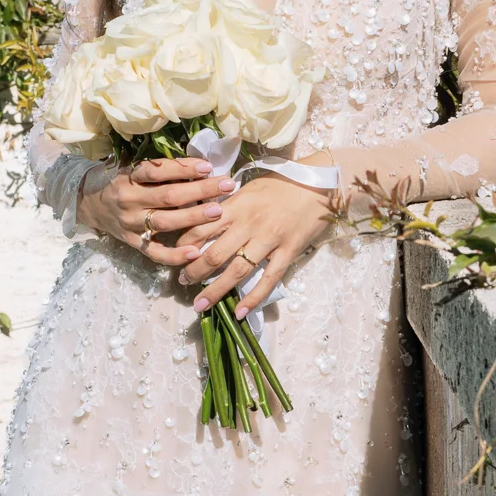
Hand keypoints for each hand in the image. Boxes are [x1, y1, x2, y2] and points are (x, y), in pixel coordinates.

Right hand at [75, 156, 237, 264]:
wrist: (89, 204)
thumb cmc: (120, 181)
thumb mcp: (133, 168)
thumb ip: (160, 169)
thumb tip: (199, 165)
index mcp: (129, 177)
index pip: (158, 171)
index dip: (184, 168)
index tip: (207, 166)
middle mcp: (129, 200)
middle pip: (168, 196)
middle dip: (200, 191)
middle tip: (226, 185)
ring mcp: (130, 223)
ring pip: (165, 222)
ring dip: (193, 218)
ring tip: (218, 212)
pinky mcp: (132, 242)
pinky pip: (154, 252)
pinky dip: (175, 255)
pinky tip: (196, 252)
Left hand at [181, 173, 336, 317]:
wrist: (319, 183)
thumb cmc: (282, 182)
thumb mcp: (249, 188)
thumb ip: (228, 205)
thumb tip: (204, 220)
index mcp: (237, 205)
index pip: (202, 228)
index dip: (185, 246)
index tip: (176, 256)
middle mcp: (250, 223)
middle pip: (215, 254)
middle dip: (194, 272)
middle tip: (183, 282)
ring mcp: (270, 239)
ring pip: (238, 270)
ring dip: (215, 290)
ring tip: (200, 304)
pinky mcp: (289, 251)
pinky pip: (268, 279)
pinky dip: (253, 298)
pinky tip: (240, 313)